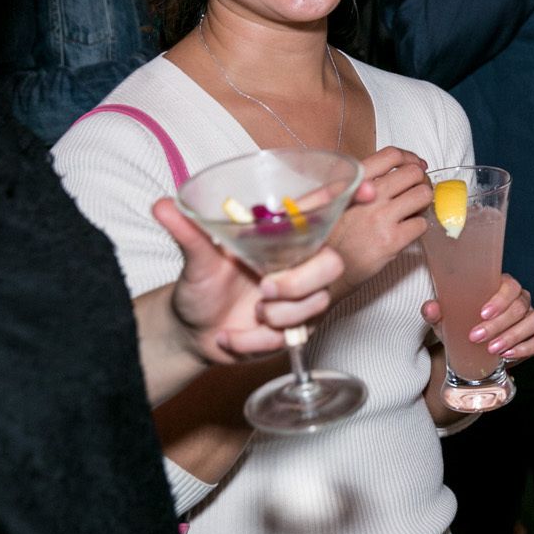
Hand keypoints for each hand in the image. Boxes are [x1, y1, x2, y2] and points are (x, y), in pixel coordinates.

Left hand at [154, 195, 345, 365]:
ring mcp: (301, 298)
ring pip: (316, 303)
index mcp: (282, 238)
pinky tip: (230, 338)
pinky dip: (255, 341)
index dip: (353, 197)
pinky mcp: (295, 329)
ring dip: (277, 316)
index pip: (324, 211)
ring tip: (247, 315)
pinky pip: (292, 335)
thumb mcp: (194, 259)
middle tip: (264, 290)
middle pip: (332, 265)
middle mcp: (298, 264)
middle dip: (300, 282)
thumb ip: (187, 233)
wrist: (191, 332)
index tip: (370, 192)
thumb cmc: (198, 288)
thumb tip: (163, 205)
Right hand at [327, 147, 431, 297]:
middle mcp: (367, 194)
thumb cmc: (333, 233)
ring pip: (423, 195)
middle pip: (413, 173)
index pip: (391, 155)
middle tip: (418, 191)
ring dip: (424, 202)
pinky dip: (419, 225)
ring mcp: (380, 217)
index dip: (410, 158)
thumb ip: (363, 181)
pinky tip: (408, 230)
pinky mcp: (391, 240)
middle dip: (421, 181)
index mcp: (354, 180)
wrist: (322, 267)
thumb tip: (401, 168)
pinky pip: (421, 224)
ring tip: (414, 211)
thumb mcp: (338, 197)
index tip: (417, 166)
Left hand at [422, 272, 533, 364]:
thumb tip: (430, 307)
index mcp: (502, 287)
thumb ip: (436, 312)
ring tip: (493, 349)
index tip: (482, 314)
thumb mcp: (446, 319)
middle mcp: (520, 300)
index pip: (510, 285)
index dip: (500, 299)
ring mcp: (530, 318)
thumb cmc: (461, 325)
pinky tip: (507, 355)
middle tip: (477, 337)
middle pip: (520, 305)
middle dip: (499, 323)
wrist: (469, 348)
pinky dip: (526, 348)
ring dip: (514, 335)